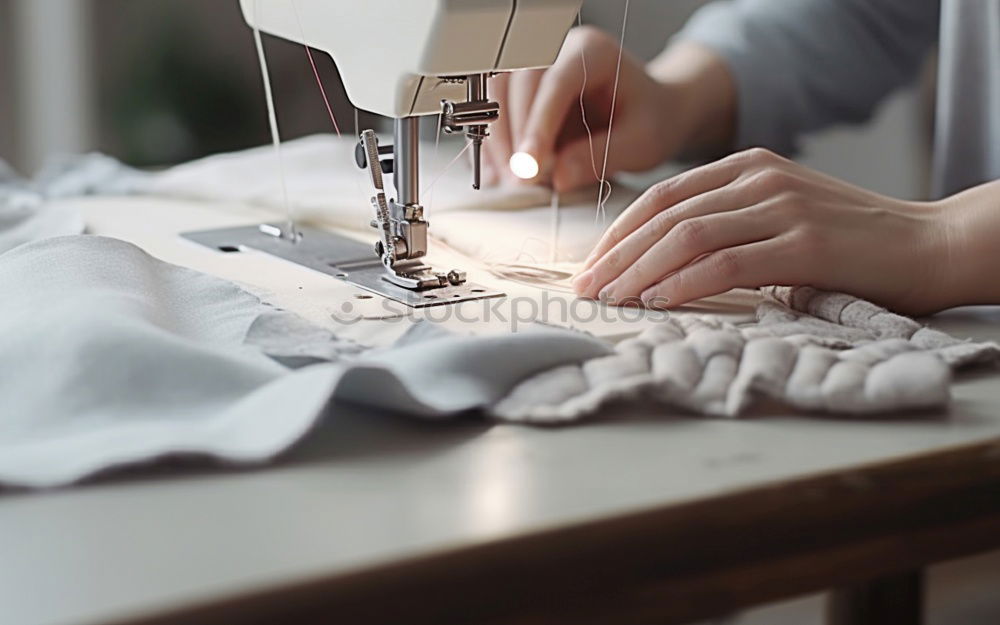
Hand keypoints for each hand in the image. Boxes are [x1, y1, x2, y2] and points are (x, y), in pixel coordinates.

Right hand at [482, 26, 691, 190]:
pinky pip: (495, 110)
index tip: (529, 165)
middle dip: (516, 137)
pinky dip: (495, 144)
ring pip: (498, 94)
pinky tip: (500, 173)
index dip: (539, 124)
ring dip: (499, 140)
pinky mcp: (524, 89)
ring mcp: (538, 65)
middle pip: (518, 84)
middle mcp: (560, 49)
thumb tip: (558, 176)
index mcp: (595, 52)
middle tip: (522, 182)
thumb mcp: (640, 143)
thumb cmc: (651, 120)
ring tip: (514, 180)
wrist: (652, 111)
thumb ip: (601, 157)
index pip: (557, 83)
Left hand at [572, 148, 954, 315]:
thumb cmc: (849, 242)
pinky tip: (657, 301)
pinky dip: (684, 283)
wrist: (928, 245)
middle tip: (585, 288)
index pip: (663, 196)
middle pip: (665, 215)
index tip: (592, 265)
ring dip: (639, 270)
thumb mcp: (781, 216)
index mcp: (748, 167)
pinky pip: (726, 262)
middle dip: (617, 254)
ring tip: (611, 299)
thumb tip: (662, 264)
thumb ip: (730, 224)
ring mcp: (782, 208)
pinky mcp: (804, 244)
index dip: (620, 232)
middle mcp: (760, 179)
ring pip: (688, 236)